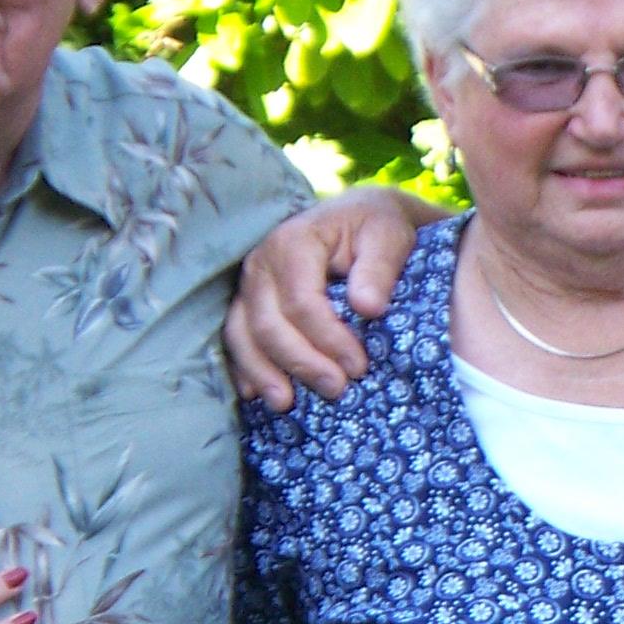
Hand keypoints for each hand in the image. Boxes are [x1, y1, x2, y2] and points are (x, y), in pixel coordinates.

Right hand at [224, 190, 433, 406]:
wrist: (359, 219)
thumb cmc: (376, 228)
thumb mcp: (388, 236)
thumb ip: (379, 268)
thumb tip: (367, 308)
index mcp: (293, 241)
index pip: (301, 301)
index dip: (328, 339)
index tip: (358, 366)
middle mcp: (261, 262)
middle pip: (268, 323)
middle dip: (300, 362)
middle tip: (336, 389)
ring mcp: (249, 285)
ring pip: (241, 334)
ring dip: (262, 372)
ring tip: (286, 404)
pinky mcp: (247, 303)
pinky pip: (234, 339)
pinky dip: (243, 368)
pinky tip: (257, 394)